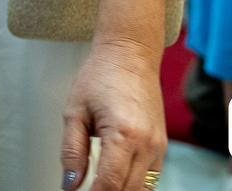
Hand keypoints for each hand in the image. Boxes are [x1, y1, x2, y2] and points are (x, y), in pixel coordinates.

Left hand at [60, 40, 165, 190]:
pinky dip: (132, 184)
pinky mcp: (162, 145)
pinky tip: (114, 181)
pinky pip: (150, 177)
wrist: (130, 54)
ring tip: (96, 186)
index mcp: (124, 133)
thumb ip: (71, 151)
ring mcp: (159, 146)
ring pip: (142, 188)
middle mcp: (147, 143)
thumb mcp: (74, 111)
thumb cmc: (101, 75)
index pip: (109, 183)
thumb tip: (69, 184)